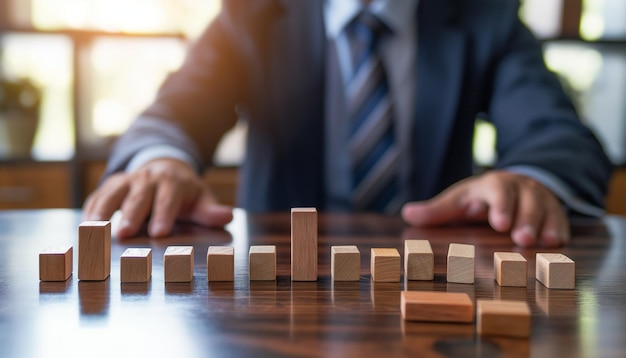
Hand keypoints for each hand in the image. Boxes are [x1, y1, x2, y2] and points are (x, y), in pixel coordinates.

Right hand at [83, 158, 232, 237]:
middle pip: (139, 197)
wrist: (165, 167)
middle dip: (131, 215)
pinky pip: (98, 196)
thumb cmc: (184, 192)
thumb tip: (227, 216)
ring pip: (113, 193)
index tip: (159, 233)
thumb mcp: (200, 199)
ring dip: (103, 211)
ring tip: (94, 230)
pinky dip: (90, 209)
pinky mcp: (111, 185)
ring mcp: (127, 179)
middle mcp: (148, 178)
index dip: (164, 215)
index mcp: (172, 181)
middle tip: (124, 235)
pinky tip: (84, 226)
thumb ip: (210, 211)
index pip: (168, 199)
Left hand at [401, 171, 568, 246]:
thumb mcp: (458, 202)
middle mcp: (519, 187)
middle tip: (522, 239)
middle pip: (526, 199)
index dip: (501, 205)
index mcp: (492, 184)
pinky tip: (557, 242)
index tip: (499, 223)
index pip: (498, 189)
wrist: (512, 187)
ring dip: (545, 225)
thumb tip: (407, 214)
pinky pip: (561, 218)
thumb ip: (437, 211)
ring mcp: (539, 198)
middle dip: (526, 219)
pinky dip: (560, 229)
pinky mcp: (554, 211)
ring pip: (547, 207)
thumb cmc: (479, 200)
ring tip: (543, 243)